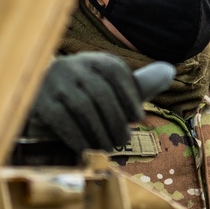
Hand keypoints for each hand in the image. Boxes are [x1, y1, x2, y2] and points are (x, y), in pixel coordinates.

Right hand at [25, 52, 172, 152]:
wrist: (43, 94)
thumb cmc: (89, 93)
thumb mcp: (113, 86)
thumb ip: (140, 84)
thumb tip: (169, 72)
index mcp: (96, 59)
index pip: (116, 72)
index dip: (130, 96)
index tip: (138, 118)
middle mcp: (74, 66)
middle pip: (100, 93)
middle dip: (115, 120)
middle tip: (124, 141)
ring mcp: (55, 83)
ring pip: (82, 107)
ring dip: (99, 131)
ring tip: (109, 147)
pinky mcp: (40, 102)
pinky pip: (61, 120)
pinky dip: (77, 137)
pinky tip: (87, 149)